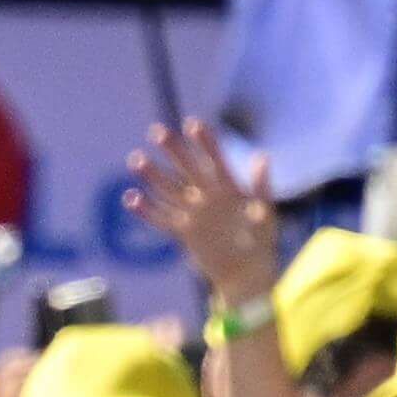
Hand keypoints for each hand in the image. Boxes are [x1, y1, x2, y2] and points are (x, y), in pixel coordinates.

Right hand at [130, 119, 281, 307]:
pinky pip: (160, 219)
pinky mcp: (183, 232)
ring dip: (152, 176)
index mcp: (230, 189)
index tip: (192, 123)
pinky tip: (130, 198)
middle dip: (172, 150)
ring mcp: (194, 213)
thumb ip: (261, 187)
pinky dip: (146, 210)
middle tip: (156, 131)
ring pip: (169, 190)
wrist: (247, 273)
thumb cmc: (262, 243)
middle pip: (186, 169)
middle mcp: (208, 197)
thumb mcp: (266, 214)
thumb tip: (262, 158)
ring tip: (135, 160)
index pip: (215, 160)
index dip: (205, 143)